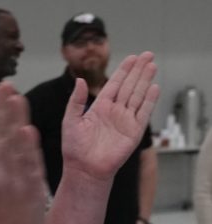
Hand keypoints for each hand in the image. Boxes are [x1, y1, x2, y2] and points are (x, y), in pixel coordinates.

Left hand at [61, 52, 158, 181]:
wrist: (85, 169)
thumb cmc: (74, 148)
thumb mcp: (70, 120)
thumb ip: (76, 101)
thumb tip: (80, 80)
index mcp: (99, 107)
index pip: (114, 84)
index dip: (123, 71)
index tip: (131, 57)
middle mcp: (114, 111)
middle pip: (129, 86)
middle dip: (138, 70)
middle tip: (147, 54)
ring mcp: (125, 120)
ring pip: (138, 95)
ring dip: (145, 80)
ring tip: (151, 65)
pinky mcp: (134, 131)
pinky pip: (143, 112)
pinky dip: (150, 100)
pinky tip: (154, 87)